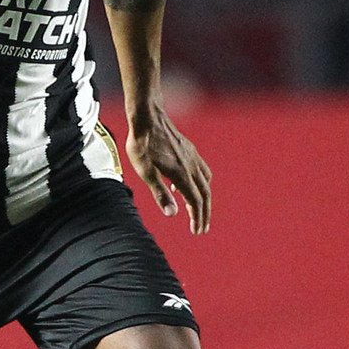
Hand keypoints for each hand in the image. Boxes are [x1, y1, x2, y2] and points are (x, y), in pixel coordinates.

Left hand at [126, 105, 212, 233]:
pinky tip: (185, 185)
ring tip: (197, 210)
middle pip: (205, 194)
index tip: (197, 231)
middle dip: (204, 213)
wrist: (147, 117)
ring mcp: (192, 157)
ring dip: (204, 199)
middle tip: (201, 228)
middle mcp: (191, 166)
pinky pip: (202, 170)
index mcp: (181, 174)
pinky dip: (200, 183)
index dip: (198, 218)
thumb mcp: (145, 172)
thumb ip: (160, 194)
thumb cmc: (142, 144)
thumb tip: (172, 214)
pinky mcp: (190, 150)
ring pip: (206, 182)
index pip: (196, 201)